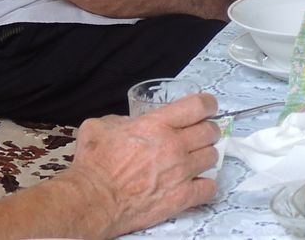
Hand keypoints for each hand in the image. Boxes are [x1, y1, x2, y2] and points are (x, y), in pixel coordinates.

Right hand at [62, 93, 219, 237]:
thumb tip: (130, 123)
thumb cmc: (93, 165)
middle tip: (199, 135)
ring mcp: (180, 172)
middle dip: (207, 130)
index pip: (198, 106)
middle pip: (210, 131)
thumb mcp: (100, 126)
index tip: (208, 108)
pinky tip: (196, 183)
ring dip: (205, 156)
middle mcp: (174, 145)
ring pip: (212, 157)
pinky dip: (205, 185)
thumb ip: (121, 120)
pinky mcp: (181, 198)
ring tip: (195, 159)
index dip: (208, 104)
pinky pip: (209, 188)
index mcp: (156, 124)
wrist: (93, 201)